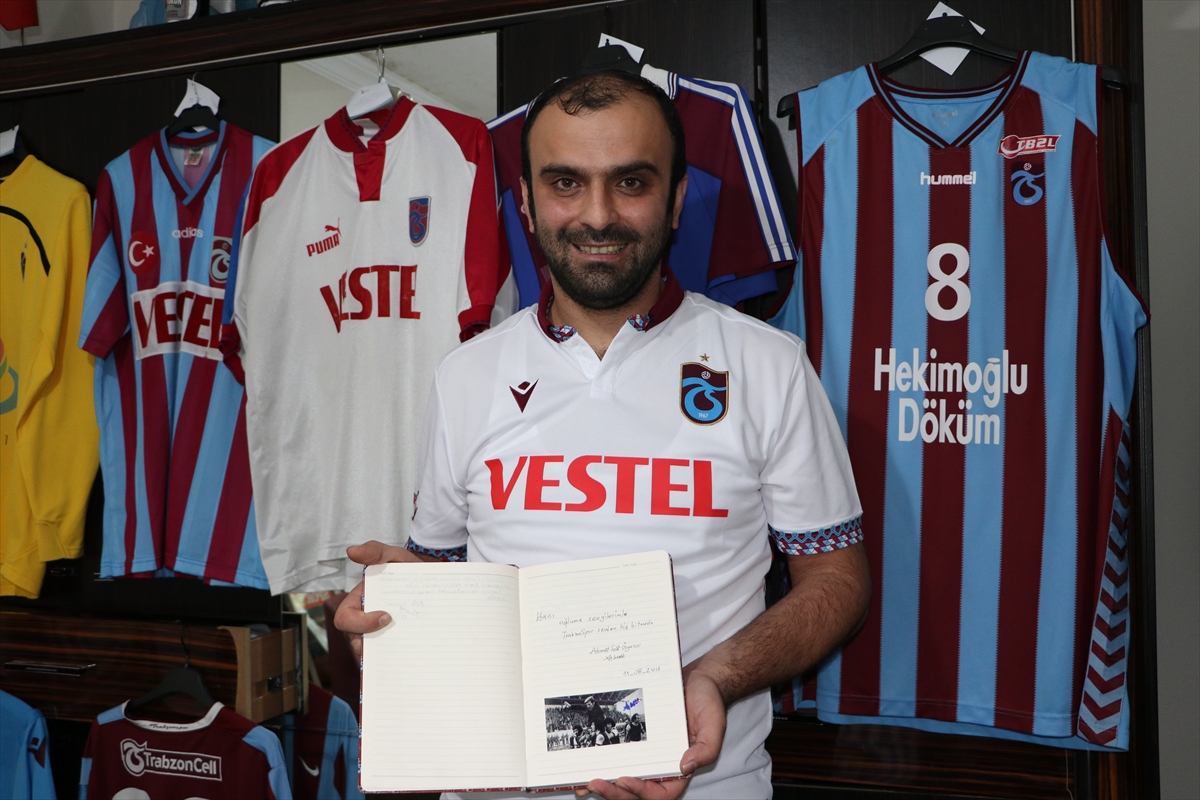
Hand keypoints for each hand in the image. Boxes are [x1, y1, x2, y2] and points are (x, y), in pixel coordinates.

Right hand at [333, 540, 422, 659]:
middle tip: (396, 645)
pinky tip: (413, 668)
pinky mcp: (394, 646)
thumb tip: (352, 551)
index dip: (361, 622)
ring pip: (372, 657)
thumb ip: (376, 551)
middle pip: (356, 645)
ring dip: (386, 661)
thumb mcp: (395, 556)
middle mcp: (364, 623)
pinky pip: (389, 662)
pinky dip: (397, 666)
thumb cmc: (407, 569)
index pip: (345, 619)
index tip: (387, 617)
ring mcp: (378, 636)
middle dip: (372, 650)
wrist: (433, 583)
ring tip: (406, 663)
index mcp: (358, 603)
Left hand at [575, 666, 724, 799]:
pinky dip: (603, 765)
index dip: (640, 791)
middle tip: (595, 783)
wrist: (698, 679)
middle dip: (615, 793)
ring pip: (624, 781)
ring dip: (605, 786)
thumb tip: (685, 767)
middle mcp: (662, 768)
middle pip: (637, 792)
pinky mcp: (636, 743)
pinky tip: (586, 767)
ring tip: (583, 784)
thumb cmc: (707, 701)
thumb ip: (706, 749)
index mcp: (680, 770)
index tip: (624, 779)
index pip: (659, 793)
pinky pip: (619, 758)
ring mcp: (647, 757)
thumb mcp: (714, 724)